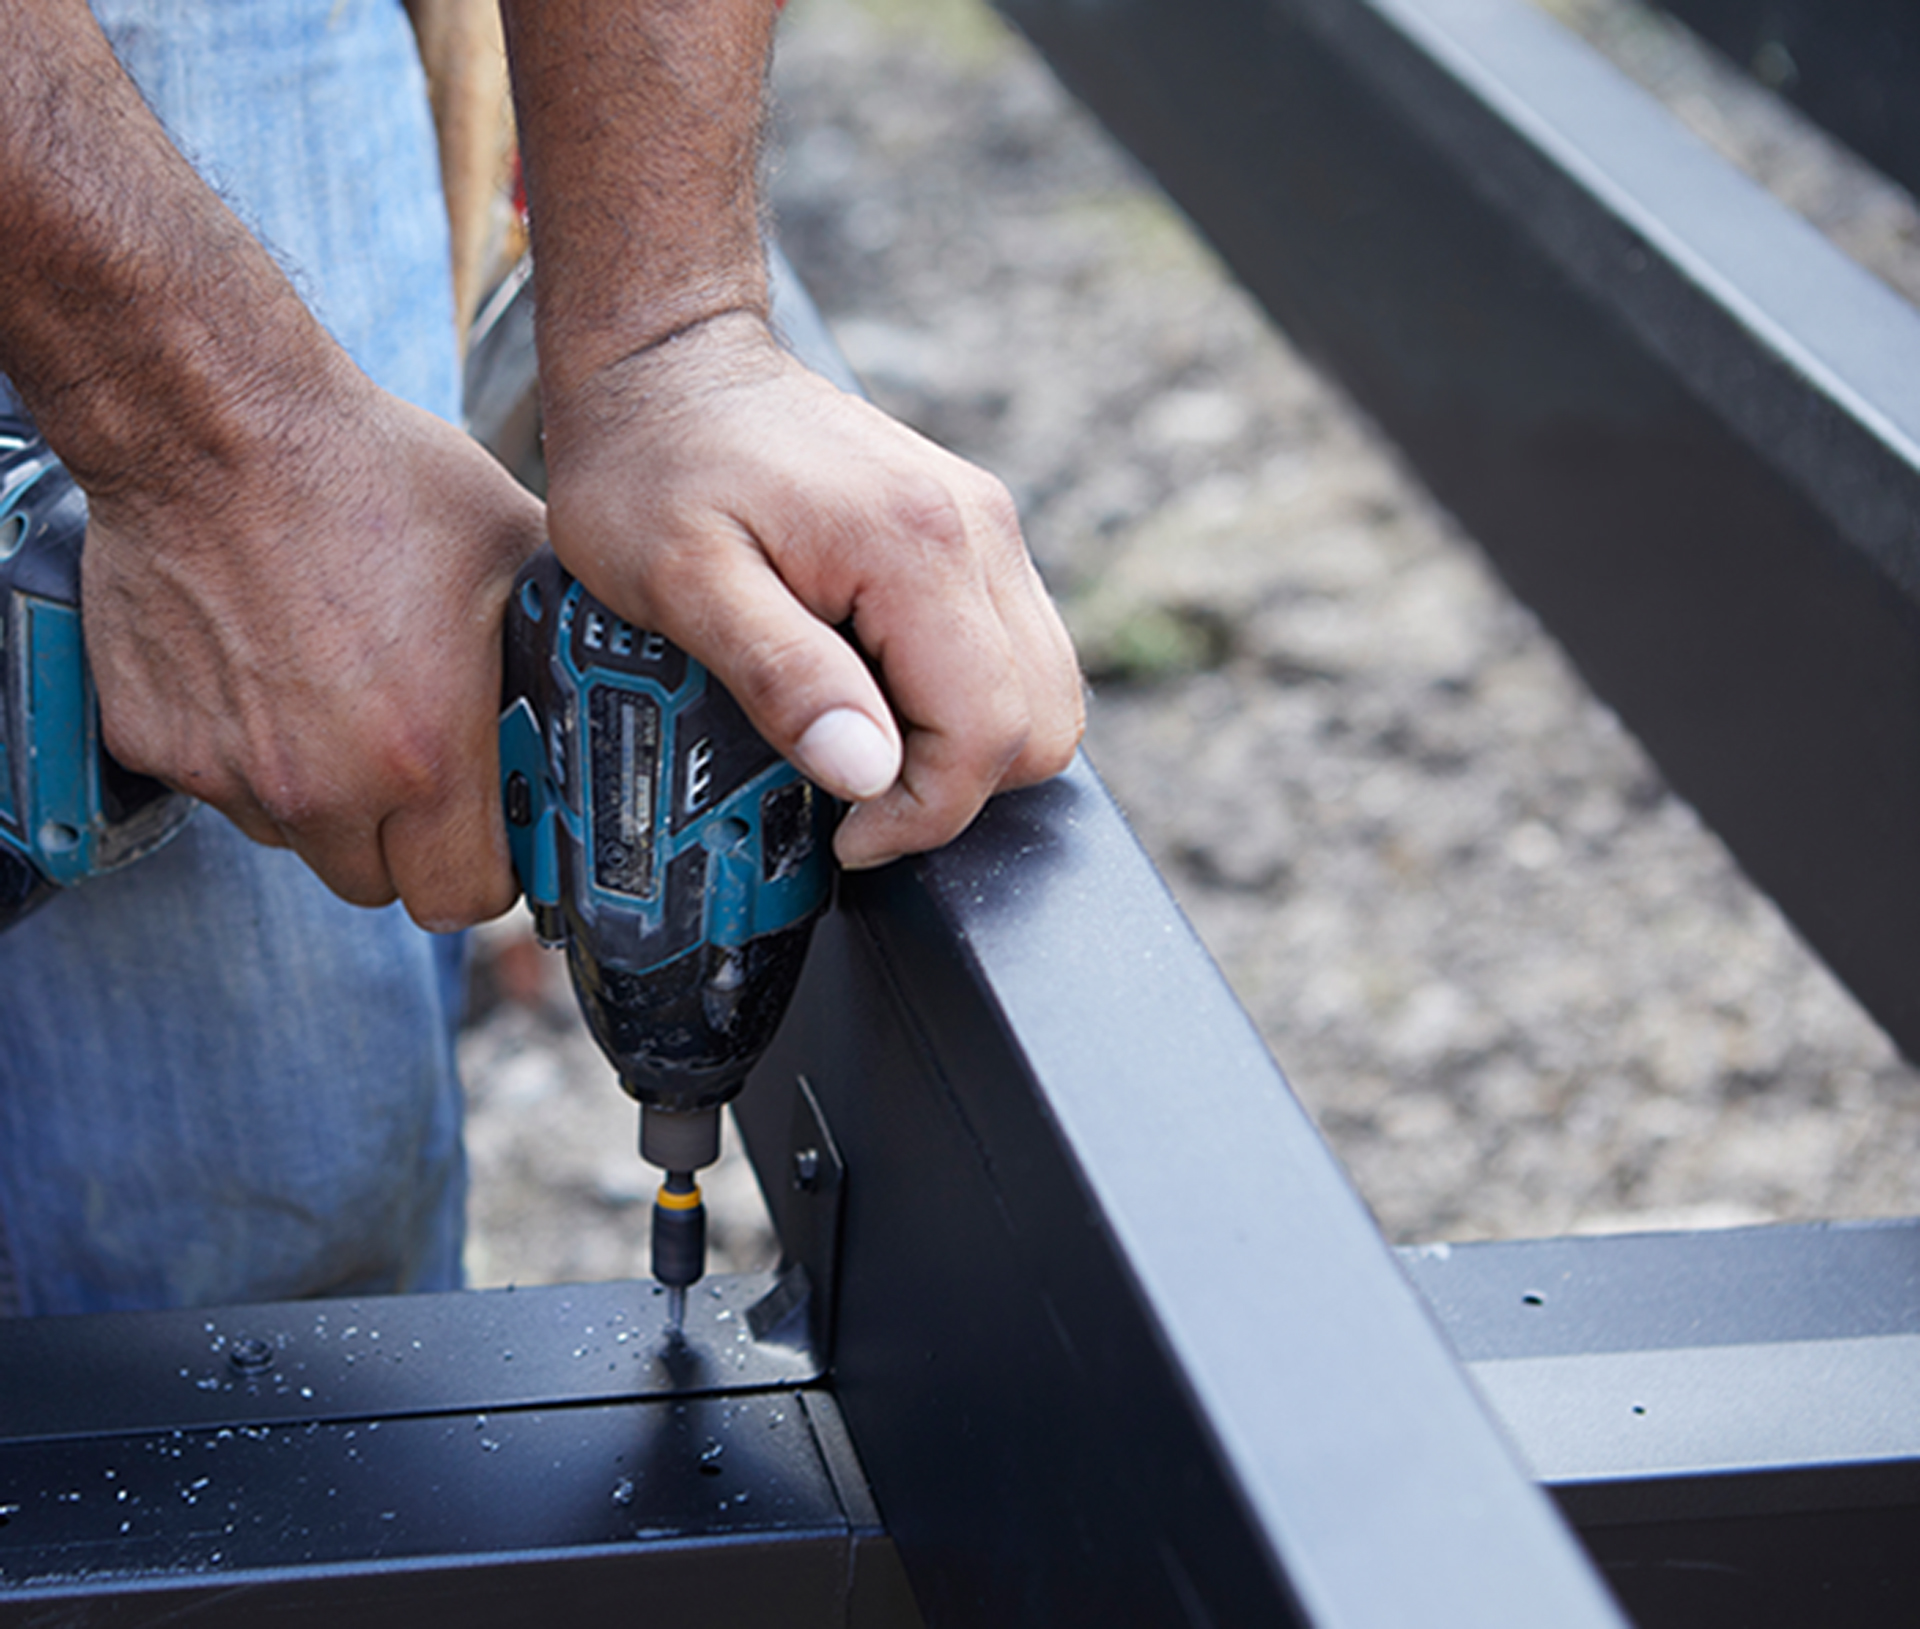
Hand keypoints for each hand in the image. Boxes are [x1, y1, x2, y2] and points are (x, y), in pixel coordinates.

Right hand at [82, 363, 544, 928]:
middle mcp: (321, 786)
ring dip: (326, 801)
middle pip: (378, 885)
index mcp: (424, 756)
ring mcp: (229, 771)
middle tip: (421, 772)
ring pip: (296, 840)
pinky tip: (267, 672)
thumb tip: (604, 690)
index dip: (489, 873)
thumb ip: (558, 648)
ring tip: (340, 702)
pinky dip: (246, 753)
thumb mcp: (513, 555)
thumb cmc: (371, 476)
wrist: (215, 424)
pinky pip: (220, 786)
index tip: (494, 836)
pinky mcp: (154, 744)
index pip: (463, 899)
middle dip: (408, 844)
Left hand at [541, 314, 1083, 868]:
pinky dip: (962, 701)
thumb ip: (784, 677)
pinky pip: (1013, 652)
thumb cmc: (653, 465)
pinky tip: (875, 693)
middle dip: (955, 787)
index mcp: (915, 546)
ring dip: (964, 747)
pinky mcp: (972, 533)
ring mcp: (985, 528)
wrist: (668, 359)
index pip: (986, 731)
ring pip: (1043, 692)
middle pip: (1043, 723)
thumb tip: (869, 775)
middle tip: (853, 793)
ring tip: (858, 741)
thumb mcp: (683, 584)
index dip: (924, 812)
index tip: (845, 831)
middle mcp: (976, 531)